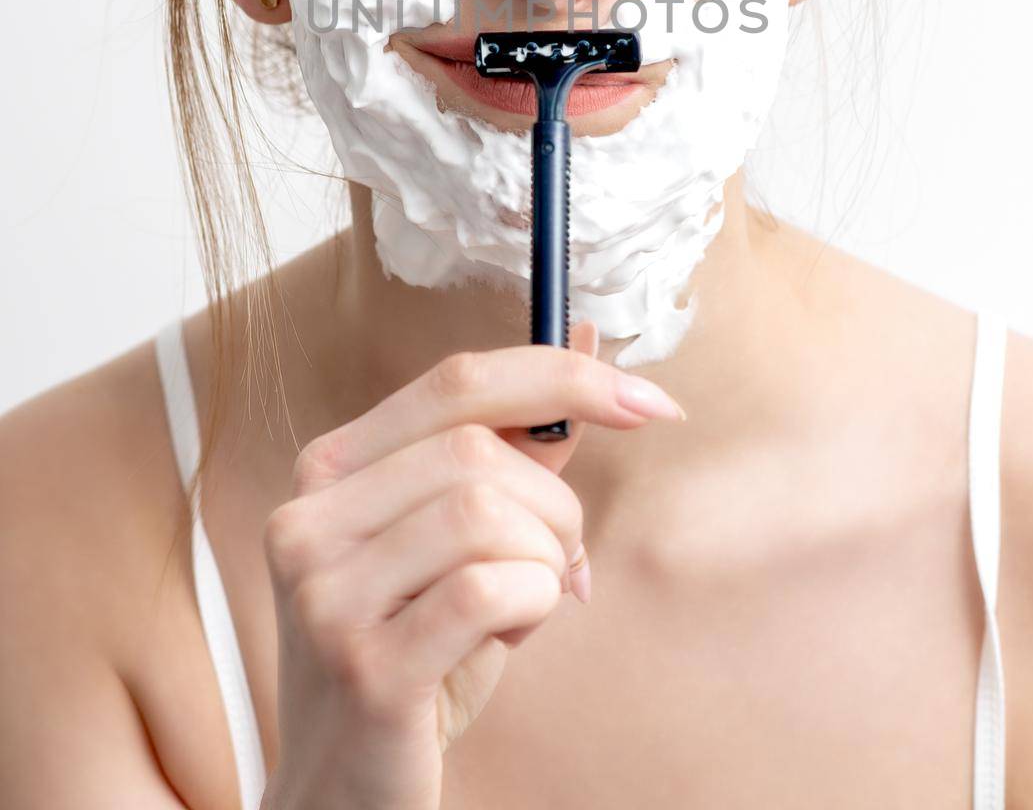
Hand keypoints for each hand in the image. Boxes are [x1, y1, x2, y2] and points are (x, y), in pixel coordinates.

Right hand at [260, 320, 684, 809]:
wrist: (345, 795)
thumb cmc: (417, 655)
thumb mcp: (460, 543)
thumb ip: (515, 447)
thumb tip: (582, 340)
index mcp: (331, 469)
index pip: (456, 381)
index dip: (561, 378)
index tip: (650, 403)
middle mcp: (310, 518)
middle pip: (480, 449)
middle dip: (557, 504)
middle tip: (564, 561)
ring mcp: (325, 593)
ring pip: (487, 512)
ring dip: (545, 558)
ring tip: (531, 601)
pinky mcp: (364, 667)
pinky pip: (490, 589)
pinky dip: (532, 602)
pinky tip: (514, 632)